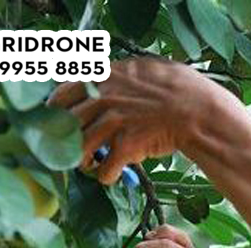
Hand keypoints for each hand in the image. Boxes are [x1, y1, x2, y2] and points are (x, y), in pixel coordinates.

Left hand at [48, 58, 228, 183]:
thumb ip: (116, 76)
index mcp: (102, 77)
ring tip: (89, 166)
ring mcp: (112, 123)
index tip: (55, 125)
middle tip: (69, 151)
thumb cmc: (177, 87)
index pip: (60, 96)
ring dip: (82, 162)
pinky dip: (105, 176)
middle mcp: (102, 98)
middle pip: (66, 126)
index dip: (53, 114)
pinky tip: (111, 175)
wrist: (197, 110)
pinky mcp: (126, 146)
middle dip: (64, 142)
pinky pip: (104, 169)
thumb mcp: (141, 69)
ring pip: (80, 149)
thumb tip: (102, 81)